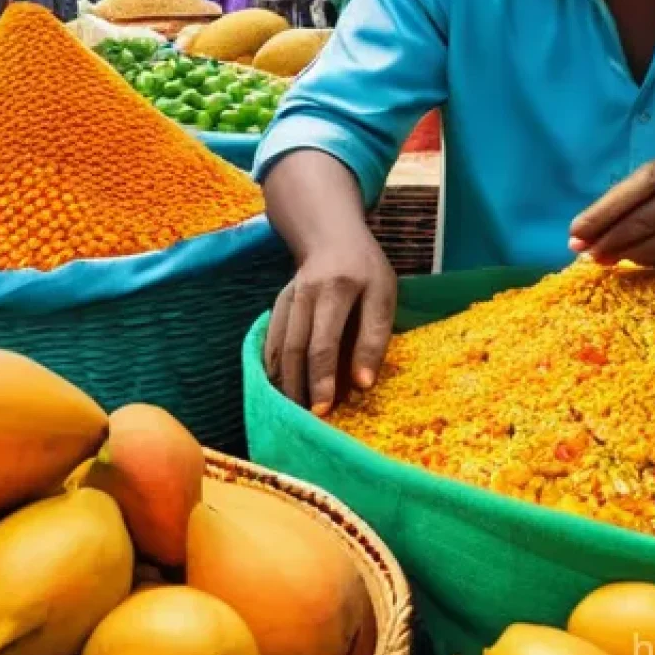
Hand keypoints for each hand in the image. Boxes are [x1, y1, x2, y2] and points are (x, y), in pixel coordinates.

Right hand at [264, 231, 396, 415]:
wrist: (332, 235)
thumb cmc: (366, 269)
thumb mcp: (384, 295)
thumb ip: (374, 337)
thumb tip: (362, 384)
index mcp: (338, 289)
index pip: (325, 341)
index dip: (323, 378)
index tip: (324, 409)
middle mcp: (306, 293)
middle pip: (296, 347)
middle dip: (299, 386)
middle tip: (305, 418)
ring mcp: (288, 297)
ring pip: (280, 345)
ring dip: (284, 380)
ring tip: (291, 409)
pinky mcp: (278, 303)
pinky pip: (271, 338)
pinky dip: (272, 364)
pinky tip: (278, 385)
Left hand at [570, 161, 654, 270]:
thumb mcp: (649, 183)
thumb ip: (616, 204)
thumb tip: (579, 237)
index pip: (628, 194)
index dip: (599, 216)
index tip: (574, 234)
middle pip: (641, 223)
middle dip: (607, 241)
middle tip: (584, 253)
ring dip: (622, 257)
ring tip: (601, 260)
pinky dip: (642, 266)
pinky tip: (627, 264)